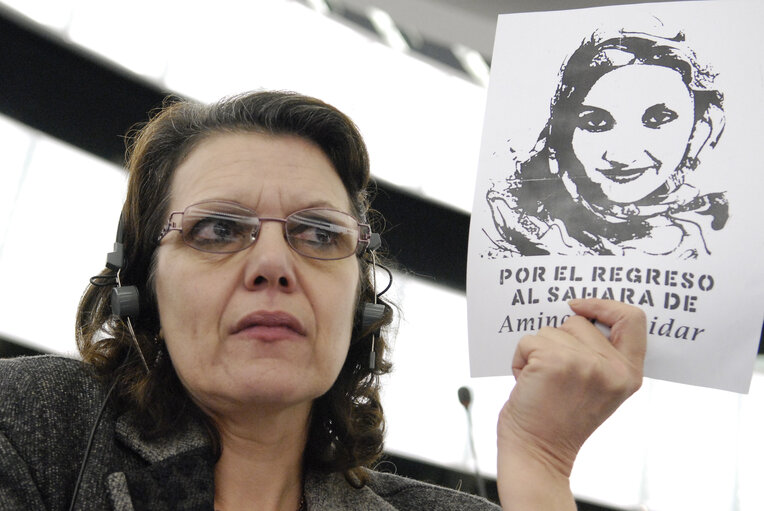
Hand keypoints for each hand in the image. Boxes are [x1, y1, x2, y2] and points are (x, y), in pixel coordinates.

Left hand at [496, 298, 645, 508]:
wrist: (537, 453)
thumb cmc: (559, 420)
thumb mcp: (599, 388)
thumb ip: (601, 356)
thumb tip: (579, 314)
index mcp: (628, 373)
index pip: (632, 319)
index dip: (606, 305)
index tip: (581, 306)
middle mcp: (611, 368)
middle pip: (579, 322)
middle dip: (559, 341)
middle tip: (555, 377)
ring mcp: (584, 363)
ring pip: (550, 330)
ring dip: (538, 352)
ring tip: (542, 383)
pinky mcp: (554, 361)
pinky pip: (528, 341)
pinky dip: (520, 359)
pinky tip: (527, 383)